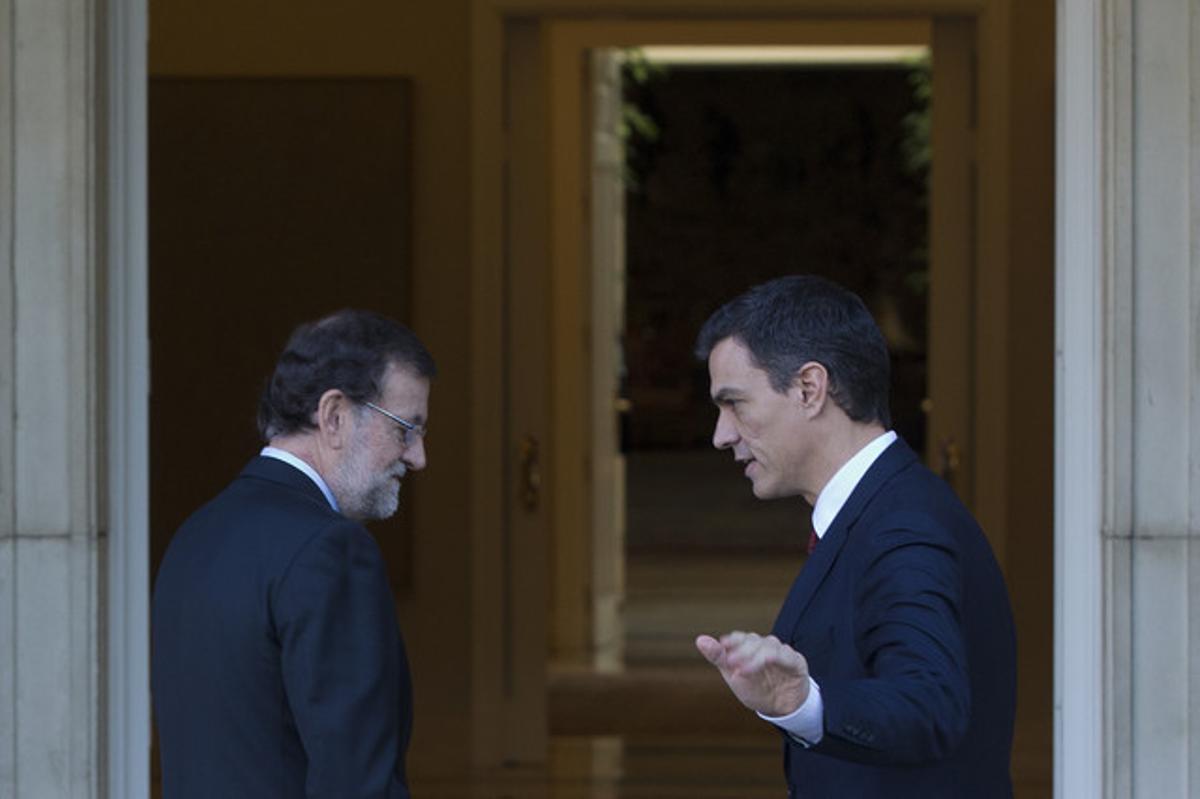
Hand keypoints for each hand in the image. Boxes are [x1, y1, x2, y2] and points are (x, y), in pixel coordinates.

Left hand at [695, 631, 809, 715]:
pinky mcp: (796, 661)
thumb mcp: (733, 675)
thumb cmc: (756, 689)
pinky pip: (786, 655)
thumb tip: (700, 639)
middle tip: (731, 663)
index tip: (723, 645)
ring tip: (744, 670)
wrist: (781, 708)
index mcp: (749, 647)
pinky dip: (776, 657)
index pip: (739, 638)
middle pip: (753, 641)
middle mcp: (765, 646)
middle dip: (741, 651)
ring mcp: (781, 652)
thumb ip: (718, 657)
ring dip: (755, 656)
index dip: (732, 641)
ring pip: (768, 645)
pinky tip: (768, 661)